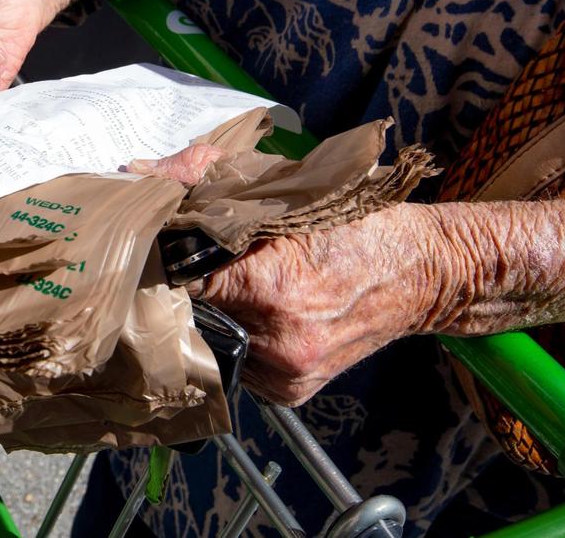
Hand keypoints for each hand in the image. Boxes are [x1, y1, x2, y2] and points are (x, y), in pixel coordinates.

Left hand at [130, 148, 438, 405]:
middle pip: (190, 311)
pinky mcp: (290, 392)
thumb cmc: (356, 220)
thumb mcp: (286, 185)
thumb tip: (141, 172)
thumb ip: (209, 177)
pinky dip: (239, 335)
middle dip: (188, 285)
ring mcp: (284, 373)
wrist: (423, 272)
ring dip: (212, 313)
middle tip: (201, 262)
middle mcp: (277, 339)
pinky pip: (237, 363)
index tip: (161, 244)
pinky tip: (260, 313)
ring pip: (210, 340)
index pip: (180, 278)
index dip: (166, 258)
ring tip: (240, 286)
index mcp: (271, 285)